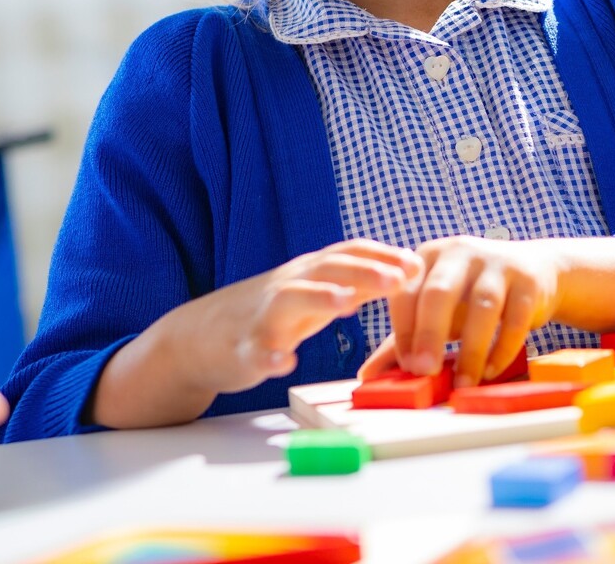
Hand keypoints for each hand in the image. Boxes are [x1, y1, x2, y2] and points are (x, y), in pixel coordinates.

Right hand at [185, 239, 423, 395]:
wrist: (197, 338)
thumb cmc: (268, 315)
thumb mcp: (315, 294)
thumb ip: (356, 284)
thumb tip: (405, 273)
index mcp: (309, 273)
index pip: (349, 252)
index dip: (384, 256)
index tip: (417, 264)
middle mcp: (287, 286)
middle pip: (327, 268)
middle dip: (364, 271)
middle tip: (399, 278)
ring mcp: (262, 317)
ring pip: (290, 299)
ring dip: (319, 297)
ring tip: (347, 303)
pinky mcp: (241, 350)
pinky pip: (255, 351)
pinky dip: (269, 355)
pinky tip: (285, 362)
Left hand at [364, 236, 561, 386]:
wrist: (534, 270)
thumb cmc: (472, 295)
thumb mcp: (437, 311)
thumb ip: (404, 338)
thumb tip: (366, 376)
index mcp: (428, 256)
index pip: (407, 292)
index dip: (404, 330)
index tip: (407, 366)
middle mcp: (460, 253)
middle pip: (439, 293)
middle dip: (429, 334)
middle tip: (423, 371)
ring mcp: (496, 262)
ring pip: (481, 306)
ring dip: (471, 349)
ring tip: (462, 383)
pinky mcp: (527, 279)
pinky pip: (515, 318)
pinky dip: (502, 348)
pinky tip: (490, 371)